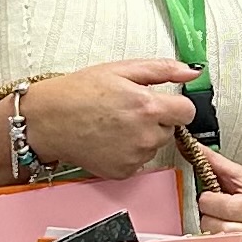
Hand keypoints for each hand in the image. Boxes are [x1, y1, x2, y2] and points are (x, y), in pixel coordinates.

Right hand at [19, 63, 197, 177]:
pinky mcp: (124, 172)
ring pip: (154, 146)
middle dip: (156, 120)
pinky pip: (139, 161)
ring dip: (143, 136)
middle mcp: (146, 136)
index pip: (187, 111)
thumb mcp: (121, 70)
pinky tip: (109, 140)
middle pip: (170, 129)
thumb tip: (192, 71)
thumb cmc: (79, 93)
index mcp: (149, 107)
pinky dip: (129, 152)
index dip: (175, 105)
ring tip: (114, 124)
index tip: (161, 102)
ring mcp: (135, 157)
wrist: (48, 121)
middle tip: (127, 110)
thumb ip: (162, 69)